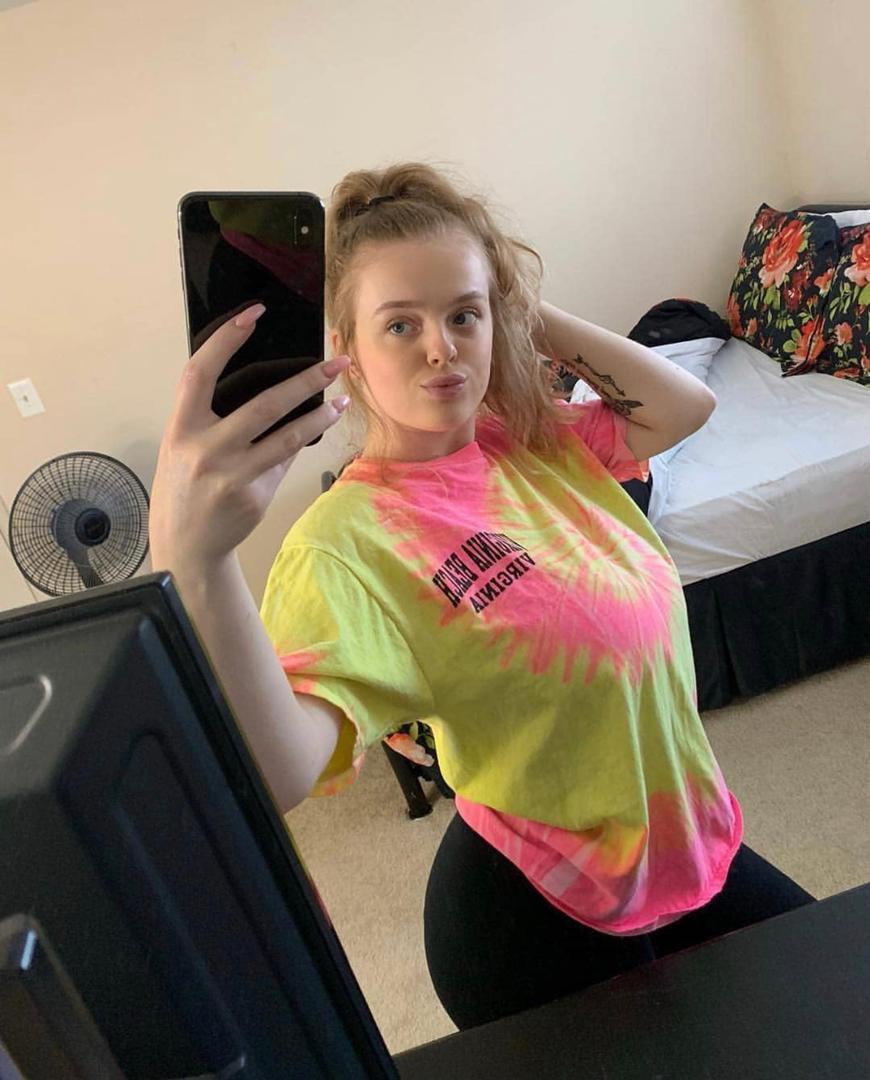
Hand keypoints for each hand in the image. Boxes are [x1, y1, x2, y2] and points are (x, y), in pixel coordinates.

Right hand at [149, 303, 349, 573]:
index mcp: (181, 427)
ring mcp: (232, 475)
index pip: (200, 371)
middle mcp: (205, 449)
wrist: (186, 546)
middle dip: (307, 379)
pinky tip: (316, 428)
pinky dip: (301, 443)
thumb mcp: (183, 446)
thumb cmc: (185, 486)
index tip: (254, 313)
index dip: (226, 339)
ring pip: (289, 436)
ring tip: (343, 398)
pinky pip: (285, 460)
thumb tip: (269, 383)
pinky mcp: (255, 495)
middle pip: (265, 403)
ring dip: (322, 414)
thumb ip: (212, 418)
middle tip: (337, 362)